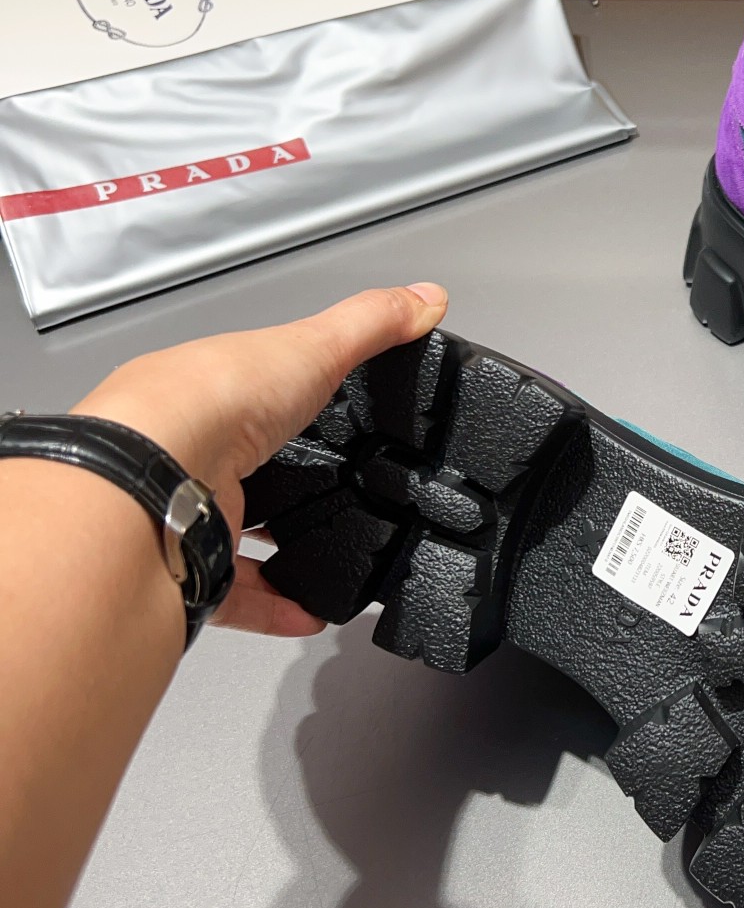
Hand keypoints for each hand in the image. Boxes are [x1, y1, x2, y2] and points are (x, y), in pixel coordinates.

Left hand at [71, 283, 448, 636]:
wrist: (154, 475)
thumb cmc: (214, 399)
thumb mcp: (314, 346)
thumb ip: (372, 326)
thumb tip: (425, 299)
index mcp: (208, 392)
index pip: (249, 395)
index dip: (285, 406)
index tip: (324, 424)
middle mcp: (188, 450)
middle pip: (239, 468)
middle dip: (283, 485)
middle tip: (335, 494)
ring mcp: (187, 509)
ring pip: (233, 533)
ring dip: (279, 549)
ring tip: (331, 554)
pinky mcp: (191, 565)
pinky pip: (237, 593)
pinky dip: (277, 604)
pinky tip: (313, 608)